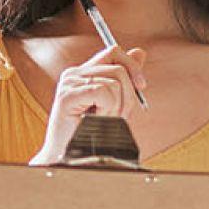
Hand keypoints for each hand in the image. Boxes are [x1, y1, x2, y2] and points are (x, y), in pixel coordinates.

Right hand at [30, 43, 146, 164]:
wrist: (67, 157)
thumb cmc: (89, 133)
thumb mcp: (115, 102)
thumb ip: (125, 77)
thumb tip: (139, 52)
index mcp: (84, 73)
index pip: (114, 52)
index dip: (132, 66)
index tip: (141, 86)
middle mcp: (75, 73)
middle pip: (119, 69)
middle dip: (128, 96)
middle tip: (119, 116)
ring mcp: (69, 83)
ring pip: (114, 83)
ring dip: (116, 108)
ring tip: (103, 120)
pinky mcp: (67, 95)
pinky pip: (103, 93)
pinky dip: (106, 110)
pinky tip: (95, 120)